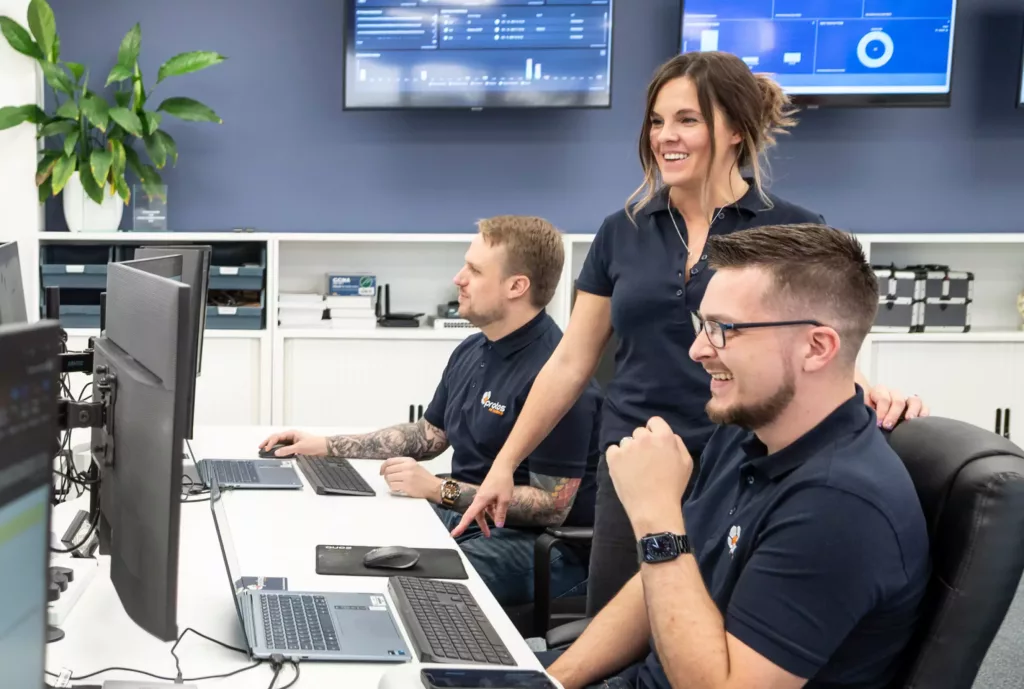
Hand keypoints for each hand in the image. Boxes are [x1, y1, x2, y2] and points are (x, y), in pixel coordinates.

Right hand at [258, 429, 326, 456]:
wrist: (324, 447)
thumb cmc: (315, 444)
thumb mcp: (300, 447)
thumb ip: (287, 450)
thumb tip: (277, 452)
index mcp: (292, 433)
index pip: (277, 437)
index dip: (270, 443)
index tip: (266, 449)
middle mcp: (291, 436)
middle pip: (276, 438)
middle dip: (268, 442)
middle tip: (260, 447)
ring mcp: (293, 441)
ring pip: (280, 443)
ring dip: (273, 446)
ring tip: (265, 450)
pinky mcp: (295, 446)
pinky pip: (284, 447)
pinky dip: (279, 450)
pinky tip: (276, 453)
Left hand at [380, 457, 441, 500]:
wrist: (433, 486)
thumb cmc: (423, 477)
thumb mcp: (414, 465)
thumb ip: (401, 464)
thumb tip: (386, 468)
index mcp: (408, 460)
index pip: (390, 461)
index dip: (383, 466)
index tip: (381, 471)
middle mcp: (407, 467)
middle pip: (388, 470)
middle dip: (386, 476)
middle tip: (389, 480)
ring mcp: (407, 476)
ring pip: (389, 478)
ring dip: (389, 482)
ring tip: (395, 484)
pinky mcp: (406, 486)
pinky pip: (392, 486)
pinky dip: (393, 488)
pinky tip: (398, 488)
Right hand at [449, 463, 514, 537]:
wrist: (503, 467)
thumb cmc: (503, 482)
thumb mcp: (505, 499)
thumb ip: (500, 513)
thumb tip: (499, 526)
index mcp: (480, 501)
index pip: (469, 516)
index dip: (461, 526)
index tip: (454, 534)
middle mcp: (479, 499)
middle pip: (477, 516)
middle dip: (482, 526)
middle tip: (487, 535)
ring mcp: (483, 497)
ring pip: (483, 511)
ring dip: (489, 519)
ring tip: (496, 526)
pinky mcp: (486, 494)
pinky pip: (487, 506)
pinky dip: (492, 511)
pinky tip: (499, 513)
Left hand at [606, 417, 692, 533]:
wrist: (653, 508)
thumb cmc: (673, 487)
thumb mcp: (686, 463)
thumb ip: (678, 444)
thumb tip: (668, 435)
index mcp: (664, 436)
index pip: (655, 421)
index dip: (655, 432)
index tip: (655, 445)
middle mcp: (644, 437)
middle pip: (640, 432)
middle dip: (642, 443)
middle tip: (646, 461)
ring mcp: (627, 447)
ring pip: (626, 442)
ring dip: (630, 451)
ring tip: (634, 468)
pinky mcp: (614, 457)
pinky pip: (613, 450)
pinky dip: (617, 458)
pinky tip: (624, 470)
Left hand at [864, 385, 929, 428]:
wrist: (871, 412)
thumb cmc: (866, 412)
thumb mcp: (862, 409)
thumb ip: (864, 411)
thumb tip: (865, 418)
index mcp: (879, 391)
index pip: (883, 399)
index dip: (881, 411)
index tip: (878, 424)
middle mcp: (893, 393)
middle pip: (898, 400)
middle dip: (893, 414)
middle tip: (888, 426)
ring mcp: (906, 399)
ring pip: (914, 400)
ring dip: (912, 411)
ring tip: (908, 420)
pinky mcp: (915, 407)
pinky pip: (924, 406)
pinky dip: (924, 412)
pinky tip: (920, 419)